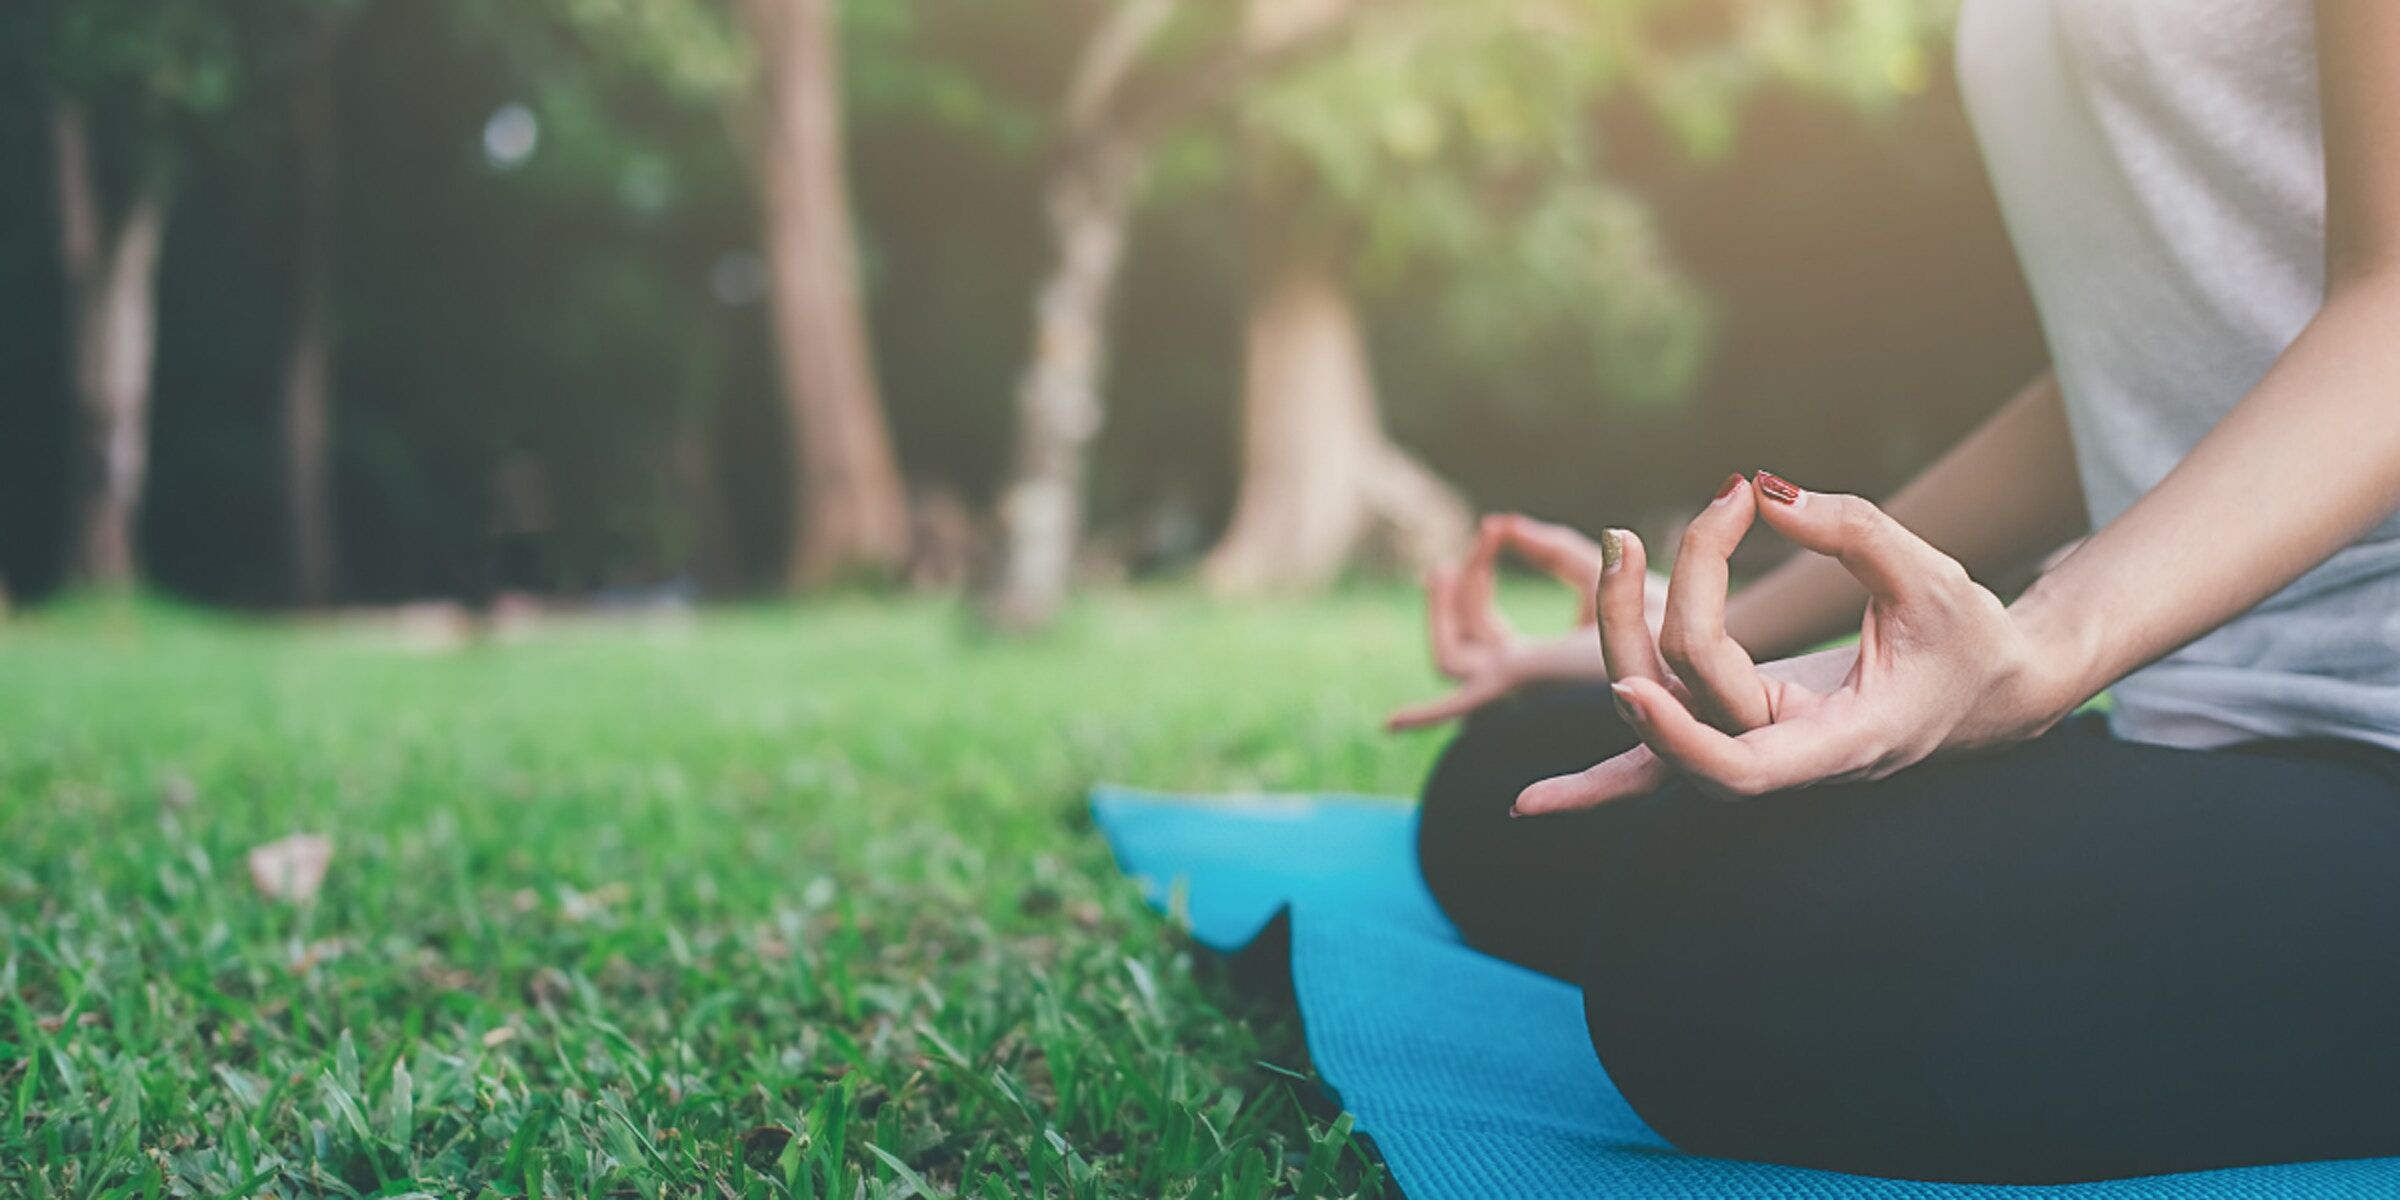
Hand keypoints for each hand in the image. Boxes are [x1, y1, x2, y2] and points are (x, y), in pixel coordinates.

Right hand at [1386, 514, 1664, 731]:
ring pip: (1452, 654)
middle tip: (1449, 561)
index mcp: (1543, 658)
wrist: (1692, 629)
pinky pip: (1460, 696)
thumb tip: (1500, 523)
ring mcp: (1520, 683)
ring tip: (1446, 570)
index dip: (1478, 577)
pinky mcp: (1519, 681)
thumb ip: (1549, 548)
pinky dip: (1426, 714)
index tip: (1494, 531)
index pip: (1486, 626)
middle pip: (1465, 638)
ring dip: (1443, 610)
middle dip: (1451, 597)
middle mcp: (1528, 678)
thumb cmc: (1662, 609)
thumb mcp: (1596, 568)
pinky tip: (1394, 725)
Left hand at [1514, 472, 2081, 814]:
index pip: (1739, 766)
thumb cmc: (1969, 637)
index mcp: (1838, 744)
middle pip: (1677, 708)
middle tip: (1639, 535)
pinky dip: (1597, 781)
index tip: (1634, 689)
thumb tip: (1762, 489)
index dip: (1680, 738)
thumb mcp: (1930, 577)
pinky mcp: (1736, 722)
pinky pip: (1658, 752)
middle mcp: (1782, 756)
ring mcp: (1753, 743)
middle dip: (1639, 621)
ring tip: (1619, 542)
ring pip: (1656, 704)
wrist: (1989, 684)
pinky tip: (1529, 805)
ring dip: (1619, 626)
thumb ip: (1851, 532)